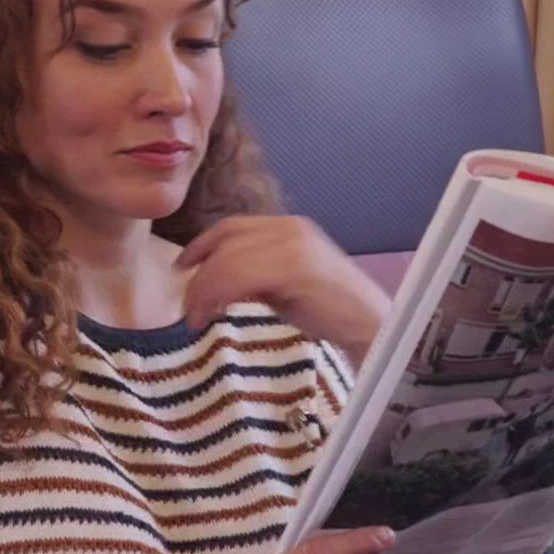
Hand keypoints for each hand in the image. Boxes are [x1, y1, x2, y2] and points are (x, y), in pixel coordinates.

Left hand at [176, 216, 390, 364]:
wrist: (372, 326)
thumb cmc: (331, 312)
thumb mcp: (285, 285)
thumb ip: (256, 275)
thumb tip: (218, 284)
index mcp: (289, 227)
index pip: (233, 227)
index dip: (201, 245)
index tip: (181, 269)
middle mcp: (290, 229)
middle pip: (225, 242)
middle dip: (198, 276)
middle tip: (186, 308)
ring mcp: (293, 246)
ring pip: (227, 261)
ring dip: (203, 291)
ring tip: (196, 319)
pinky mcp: (294, 268)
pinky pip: (238, 277)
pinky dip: (216, 297)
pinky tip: (211, 316)